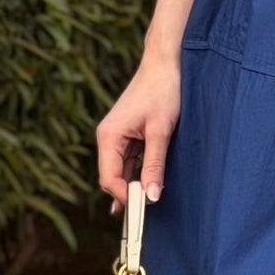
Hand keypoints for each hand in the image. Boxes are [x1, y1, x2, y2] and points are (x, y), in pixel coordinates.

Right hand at [97, 52, 180, 205]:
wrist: (166, 63)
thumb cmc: (163, 91)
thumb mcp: (161, 130)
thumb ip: (155, 165)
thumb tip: (151, 197)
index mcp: (109, 136)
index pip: (109, 178)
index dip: (125, 197)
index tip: (145, 209)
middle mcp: (108, 138)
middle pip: (112, 177)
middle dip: (128, 194)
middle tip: (149, 211)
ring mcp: (117, 137)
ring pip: (121, 171)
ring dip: (134, 185)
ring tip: (151, 201)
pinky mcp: (129, 135)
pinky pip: (130, 161)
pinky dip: (138, 173)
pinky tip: (149, 186)